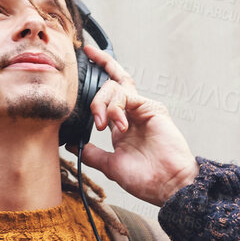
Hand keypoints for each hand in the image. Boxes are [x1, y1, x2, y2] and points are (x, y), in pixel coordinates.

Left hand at [77, 41, 199, 206]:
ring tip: (103, 125)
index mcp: (121, 125)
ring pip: (115, 87)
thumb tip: (72, 145)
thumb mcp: (110, 165)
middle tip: (94, 121)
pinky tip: (118, 124)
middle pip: (111, 82)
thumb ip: (92, 153)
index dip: (98, 70)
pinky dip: (116, 107)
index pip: (107, 92)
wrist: (167, 186)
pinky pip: (126, 95)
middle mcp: (132, 113)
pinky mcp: (152, 108)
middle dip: (95, 96)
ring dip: (103, 104)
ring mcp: (142, 109)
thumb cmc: (145, 179)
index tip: (85, 53)